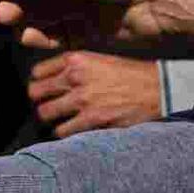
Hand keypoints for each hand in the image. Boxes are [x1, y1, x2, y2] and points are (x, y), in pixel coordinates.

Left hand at [28, 51, 160, 137]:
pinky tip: (74, 130)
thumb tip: (52, 79)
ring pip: (45, 114)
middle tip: (49, 105)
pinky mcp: (93, 119)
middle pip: (35, 93)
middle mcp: (75, 77)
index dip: (39, 82)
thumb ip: (74, 67)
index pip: (37, 72)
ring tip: (61, 120)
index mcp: (76, 59)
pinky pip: (63, 131)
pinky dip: (65, 133)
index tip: (45, 89)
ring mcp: (83, 99)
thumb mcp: (99, 60)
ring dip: (52, 119)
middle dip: (40, 101)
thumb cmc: (129, 74)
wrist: (157, 89)